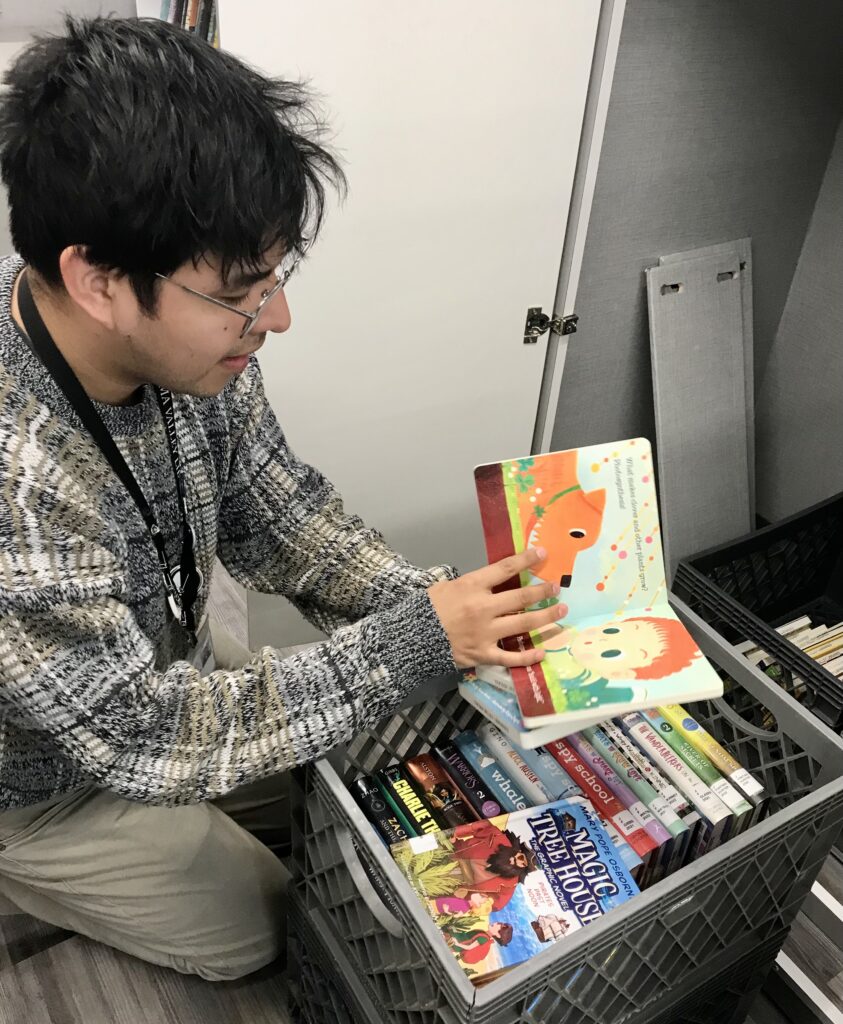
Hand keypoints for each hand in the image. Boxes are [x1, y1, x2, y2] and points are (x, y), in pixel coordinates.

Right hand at [428, 548, 568, 669]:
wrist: (411, 639)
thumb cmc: (426, 609)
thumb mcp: (445, 586)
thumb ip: (470, 584)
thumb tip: (489, 581)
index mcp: (472, 586)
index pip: (505, 568)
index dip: (526, 560)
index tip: (543, 554)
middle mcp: (483, 608)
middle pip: (521, 598)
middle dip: (543, 592)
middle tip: (556, 588)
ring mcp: (486, 633)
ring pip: (524, 624)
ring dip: (546, 617)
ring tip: (561, 611)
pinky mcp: (484, 654)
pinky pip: (511, 657)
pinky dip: (528, 656)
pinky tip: (542, 652)